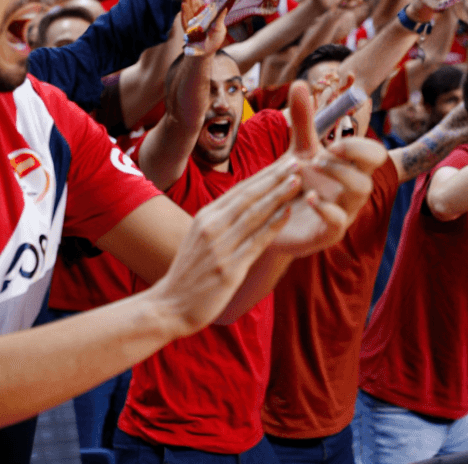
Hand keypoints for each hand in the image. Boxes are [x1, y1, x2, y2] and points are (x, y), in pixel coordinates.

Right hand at [148, 159, 302, 335]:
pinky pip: (256, 242)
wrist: (169, 305)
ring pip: (254, 214)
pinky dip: (273, 225)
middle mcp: (212, 227)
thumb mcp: (199, 239)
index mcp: (205, 217)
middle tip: (296, 162)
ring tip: (297, 181)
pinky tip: (288, 213)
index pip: (240, 190)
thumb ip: (220, 222)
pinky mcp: (229, 268)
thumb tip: (244, 207)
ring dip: (278, 195)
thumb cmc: (189, 274)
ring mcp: (220, 247)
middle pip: (248, 196)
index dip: (264, 175)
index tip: (283, 162)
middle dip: (274, 177)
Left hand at [268, 82, 386, 255]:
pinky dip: (326, 208)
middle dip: (351, 156)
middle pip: (372, 172)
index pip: (374, 155)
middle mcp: (351, 190)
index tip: (334, 142)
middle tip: (323, 152)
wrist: (272, 219)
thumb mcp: (298, 149)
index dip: (359, 146)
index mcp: (349, 169)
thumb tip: (301, 82)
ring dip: (338, 175)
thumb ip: (303, 120)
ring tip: (309, 168)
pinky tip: (308, 196)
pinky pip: (338, 221)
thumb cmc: (294, 182)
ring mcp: (344, 212)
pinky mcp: (328, 233)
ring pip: (360, 192)